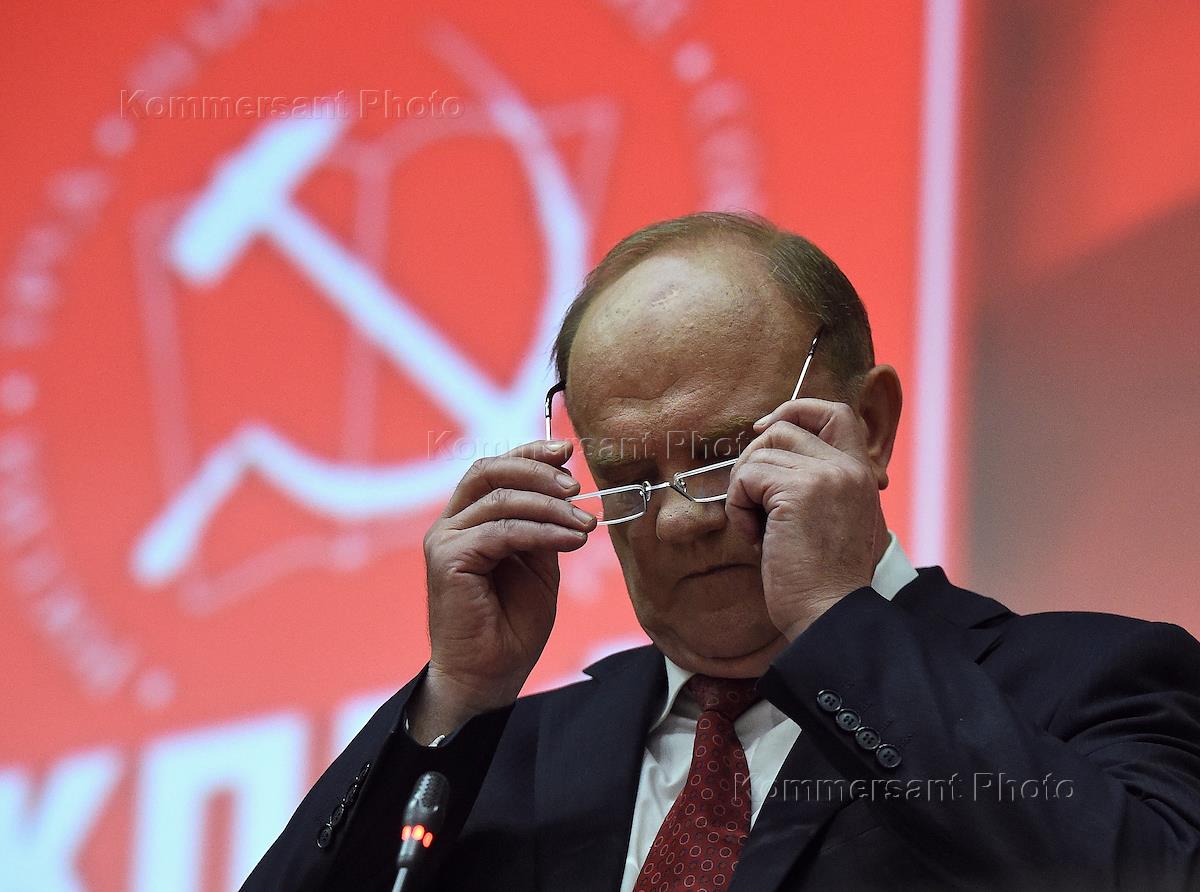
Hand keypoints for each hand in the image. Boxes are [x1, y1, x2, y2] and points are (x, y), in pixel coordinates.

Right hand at [411, 440, 595, 741]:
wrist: (488, 677)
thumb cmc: (512, 625)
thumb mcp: (538, 564)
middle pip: (489, 470)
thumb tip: (566, 490)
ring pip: (501, 500)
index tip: (567, 450)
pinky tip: (570, 541)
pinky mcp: (447, 560)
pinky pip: (501, 531)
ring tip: (585, 525)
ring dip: (551, 508)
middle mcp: (451, 524)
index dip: (530, 451)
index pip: (495, 468)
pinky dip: (541, 531)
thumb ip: (543, 526)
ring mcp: (444, 540)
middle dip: (538, 469)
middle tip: (576, 486)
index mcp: (469, 519)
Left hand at [725, 399, 884, 639]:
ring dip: (744, 490)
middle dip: (754, 457)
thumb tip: (769, 454)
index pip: (835, 412)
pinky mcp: (798, 491)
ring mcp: (826, 476)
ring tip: (758, 529)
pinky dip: (738, 507)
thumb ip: (817, 484)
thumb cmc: (822, 579)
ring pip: (760, 452)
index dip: (795, 411)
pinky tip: (756, 538)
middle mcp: (848, 468)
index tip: (764, 431)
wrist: (829, 614)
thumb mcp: (832, 520)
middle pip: (785, 427)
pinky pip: (747, 477)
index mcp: (861, 474)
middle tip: (752, 499)